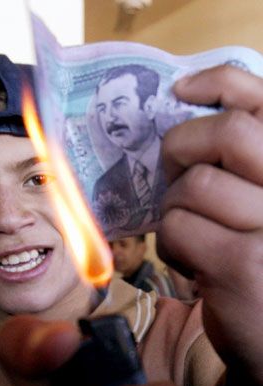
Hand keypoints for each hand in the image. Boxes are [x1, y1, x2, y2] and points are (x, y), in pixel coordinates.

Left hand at [157, 65, 262, 385]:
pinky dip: (171, 247)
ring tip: (193, 237)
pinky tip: (191, 264)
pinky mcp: (242, 264)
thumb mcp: (260, 209)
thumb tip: (186, 118)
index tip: (182, 90)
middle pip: (225, 134)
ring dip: (176, 213)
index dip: (220, 82)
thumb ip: (240, 168)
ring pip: (190, 188)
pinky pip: (176, 228)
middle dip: (181, 149)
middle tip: (174, 173)